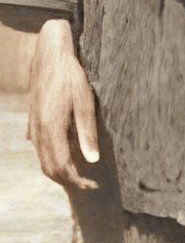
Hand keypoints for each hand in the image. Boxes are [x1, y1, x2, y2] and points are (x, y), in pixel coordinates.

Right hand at [26, 18, 100, 193]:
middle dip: (68, 180)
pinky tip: (64, 156)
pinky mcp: (33, 121)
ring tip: (79, 174)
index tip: (94, 185)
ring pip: (42, 160)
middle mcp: (39, 132)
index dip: (78, 180)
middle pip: (49, 168)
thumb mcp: (86, 102)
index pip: (62, 167)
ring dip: (59, 171)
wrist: (49, 56)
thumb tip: (93, 160)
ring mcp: (33, 127)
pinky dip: (50, 158)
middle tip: (89, 183)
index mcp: (52, 130)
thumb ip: (88, 133)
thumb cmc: (71, 77)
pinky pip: (39, 148)